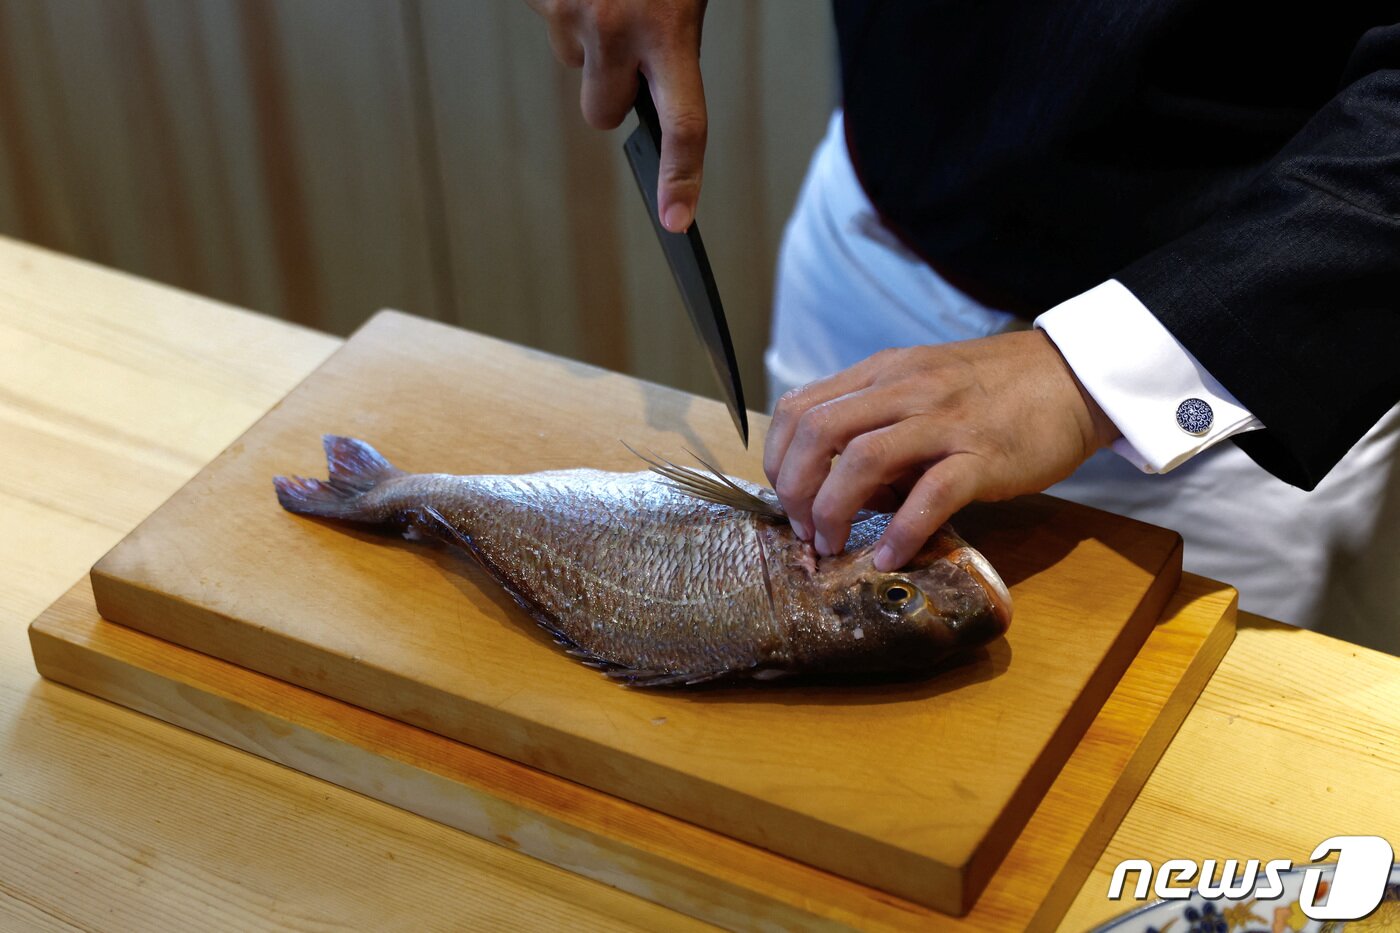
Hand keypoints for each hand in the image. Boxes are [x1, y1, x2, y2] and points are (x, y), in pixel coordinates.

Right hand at [525, 0, 707, 231]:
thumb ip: (669, 40)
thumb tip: (651, 87)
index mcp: (669, 27)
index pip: (683, 123)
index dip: (680, 177)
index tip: (676, 219)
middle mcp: (615, 28)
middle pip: (601, 113)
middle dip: (612, 89)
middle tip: (631, 37)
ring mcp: (571, 13)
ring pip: (573, 60)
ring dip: (588, 33)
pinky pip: (550, 21)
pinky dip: (565, 1)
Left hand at [763, 330, 1120, 569]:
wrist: (1074, 378)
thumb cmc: (995, 392)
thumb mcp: (923, 388)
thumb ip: (879, 425)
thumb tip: (846, 487)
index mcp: (882, 374)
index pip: (800, 408)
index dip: (779, 459)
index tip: (787, 498)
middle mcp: (904, 389)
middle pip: (817, 431)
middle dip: (795, 489)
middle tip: (804, 529)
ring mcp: (943, 421)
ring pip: (861, 459)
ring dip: (833, 510)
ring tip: (832, 545)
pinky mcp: (983, 456)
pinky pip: (930, 495)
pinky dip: (901, 532)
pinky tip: (889, 557)